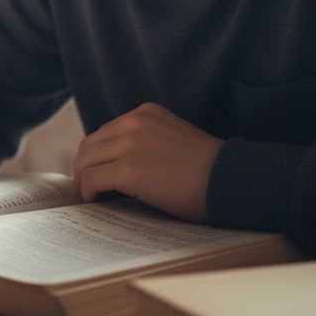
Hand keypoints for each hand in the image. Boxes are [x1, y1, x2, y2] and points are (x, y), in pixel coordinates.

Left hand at [72, 102, 223, 221]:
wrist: (231, 180)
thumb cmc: (209, 171)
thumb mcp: (173, 141)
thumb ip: (146, 142)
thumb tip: (116, 166)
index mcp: (145, 113)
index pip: (104, 132)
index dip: (98, 156)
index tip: (99, 174)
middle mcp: (134, 122)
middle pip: (89, 145)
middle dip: (86, 168)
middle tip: (91, 189)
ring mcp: (129, 144)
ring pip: (85, 161)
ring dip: (84, 181)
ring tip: (93, 198)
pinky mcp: (128, 169)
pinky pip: (91, 180)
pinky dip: (88, 192)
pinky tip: (97, 202)